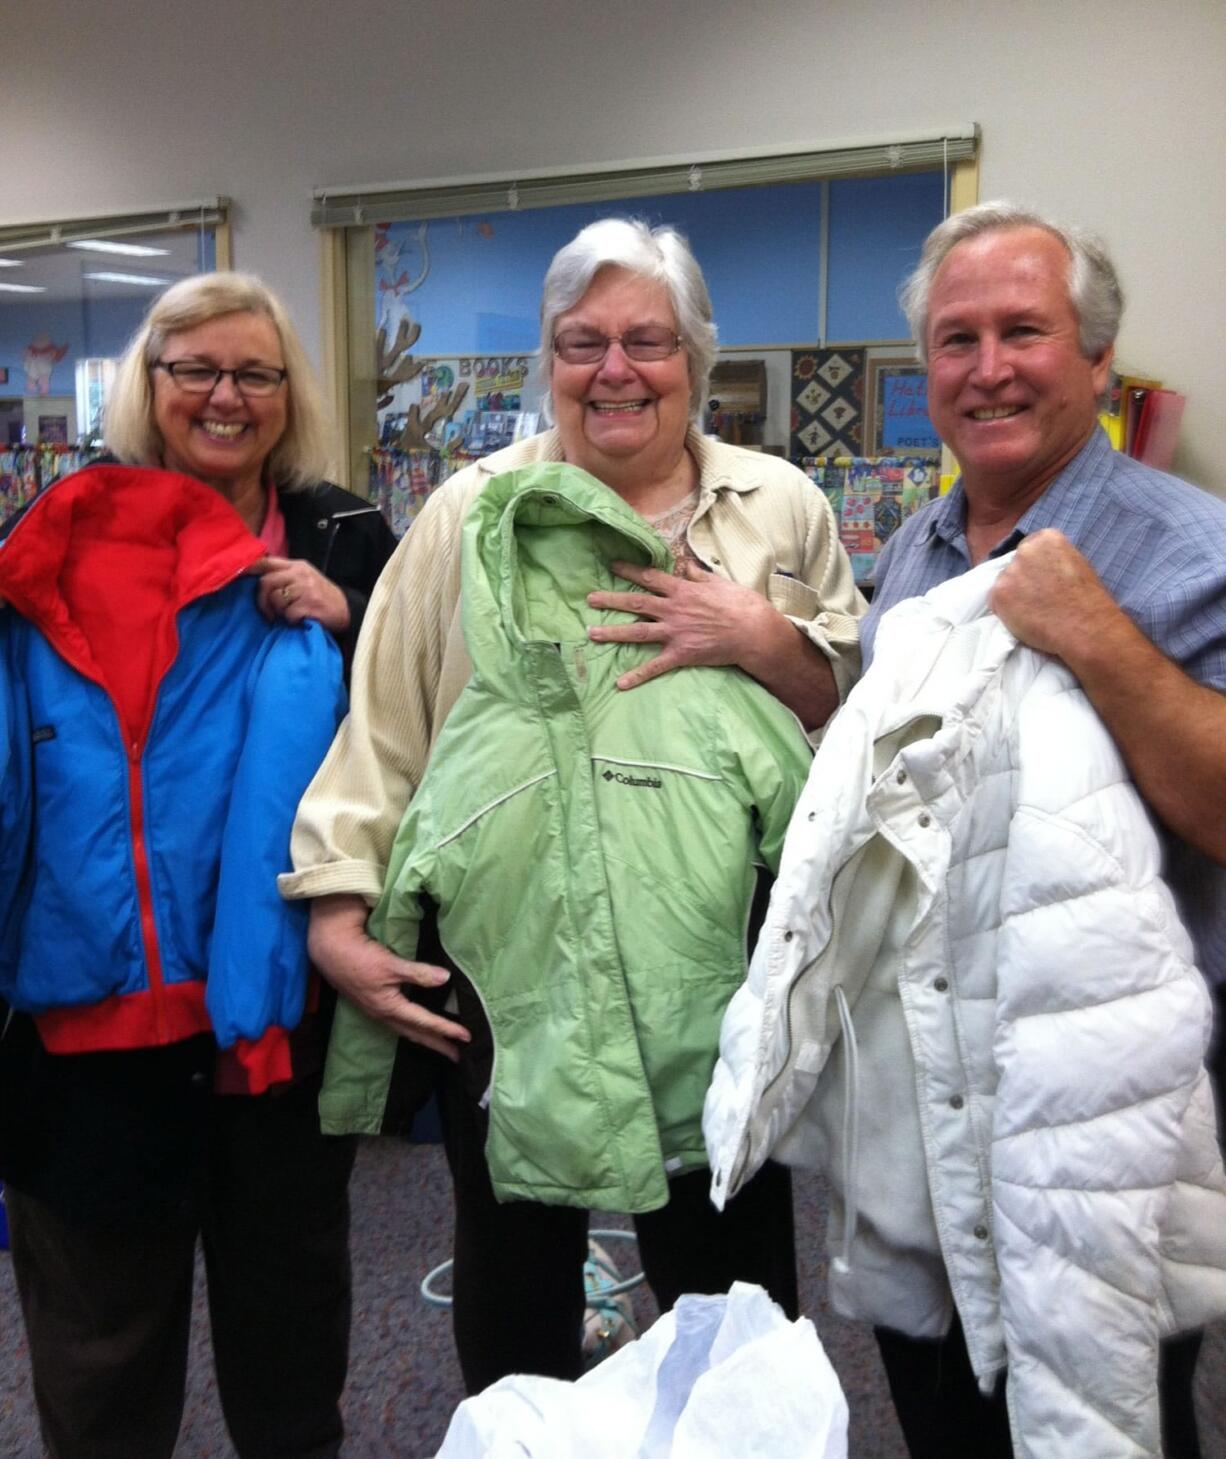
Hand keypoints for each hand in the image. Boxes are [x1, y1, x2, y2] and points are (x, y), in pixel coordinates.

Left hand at [247, 556, 350, 632]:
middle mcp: (300, 574)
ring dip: (279, 612)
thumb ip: (285, 576)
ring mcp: (305, 588)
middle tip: (268, 613)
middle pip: (266, 582)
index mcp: (297, 566)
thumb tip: (257, 578)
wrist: (347, 611)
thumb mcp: (305, 579)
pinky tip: (300, 620)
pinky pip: (288, 613)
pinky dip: (290, 620)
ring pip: (276, 599)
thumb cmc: (321, 597)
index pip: (267, 562)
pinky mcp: (310, 604)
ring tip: (289, 615)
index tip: (237, 575)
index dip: (249, 568)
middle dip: (262, 600)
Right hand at [308, 894, 469, 1060]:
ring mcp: (375, 1010)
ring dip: (424, 1037)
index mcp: (389, 1007)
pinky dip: (411, 1027)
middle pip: (415, 1033)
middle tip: (457, 1055)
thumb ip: (418, 973)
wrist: (329, 949)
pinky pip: (397, 1022)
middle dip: (437, 1044)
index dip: (446, 1029)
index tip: (466, 1036)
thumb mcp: (390, 964)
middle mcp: (382, 1014)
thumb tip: (446, 978)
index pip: (424, 1021)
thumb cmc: (359, 956)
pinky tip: (415, 1025)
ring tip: (441, 1044)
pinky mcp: (371, 1002)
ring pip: (405, 1029)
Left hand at [586, 559, 777, 689]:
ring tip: (592, 634)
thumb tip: (685, 565)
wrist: (755, 632)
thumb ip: (699, 575)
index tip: (611, 565)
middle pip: (636, 602)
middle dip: (611, 600)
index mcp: (683, 590)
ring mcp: (675, 632)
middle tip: (589, 599)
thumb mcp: (720, 582)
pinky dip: (637, 676)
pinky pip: (655, 666)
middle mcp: (673, 609)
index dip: (629, 570)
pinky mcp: (681, 654)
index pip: (650, 577)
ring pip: (637, 631)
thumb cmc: (742, 605)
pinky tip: (620, 684)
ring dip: (613, 632)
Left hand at [989, 530, 1120, 666]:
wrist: (1085, 628)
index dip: (1035, 567)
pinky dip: (1005, 611)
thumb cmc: (1088, 600)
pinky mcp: (999, 594)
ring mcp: (1010, 572)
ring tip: (1032, 610)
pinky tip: (1024, 618)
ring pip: (1004, 582)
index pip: (1030, 548)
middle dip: (1022, 578)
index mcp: (1046, 538)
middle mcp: (1025, 550)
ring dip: (1013, 595)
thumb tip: (1040, 566)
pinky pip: (995, 601)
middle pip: (1015, 563)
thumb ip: (1052, 558)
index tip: (1043, 580)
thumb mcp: (1075, 564)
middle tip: (1037, 597)